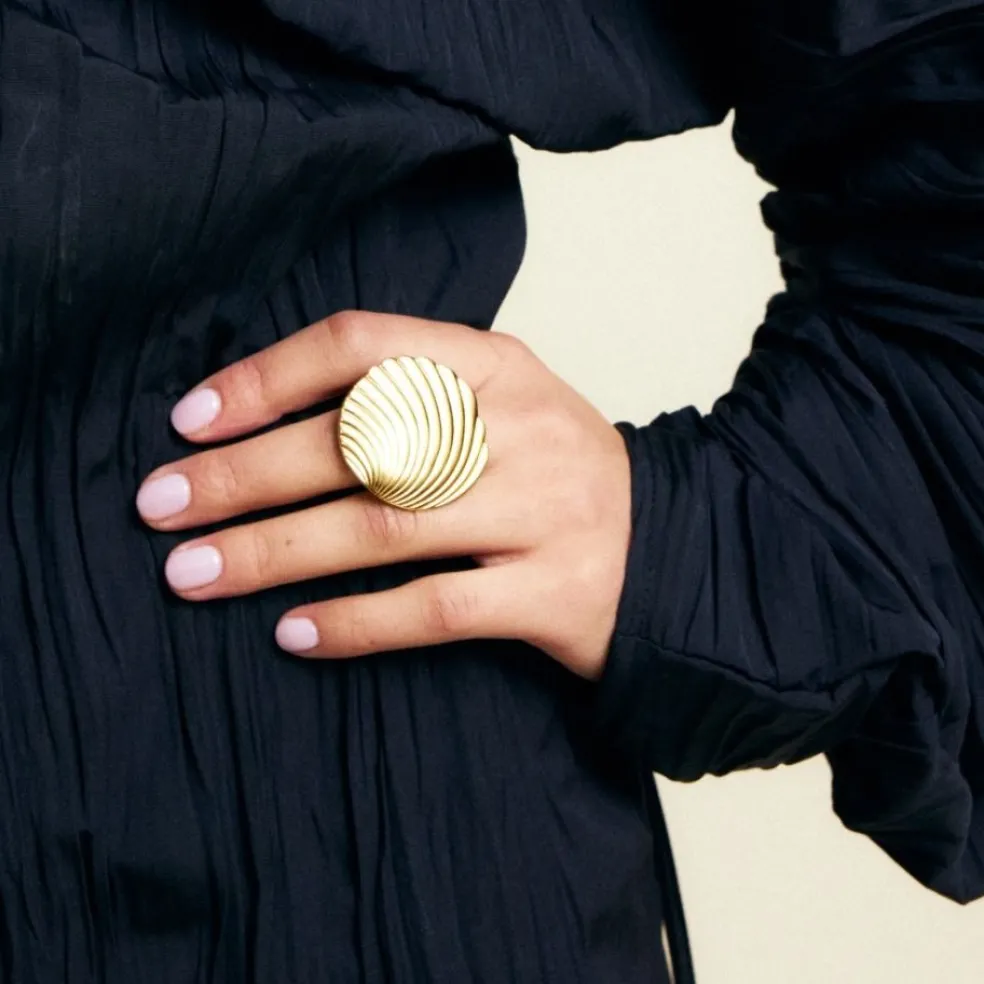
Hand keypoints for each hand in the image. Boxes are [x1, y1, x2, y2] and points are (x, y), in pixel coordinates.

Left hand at [136, 312, 631, 679]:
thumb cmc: (558, 473)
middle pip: (356, 443)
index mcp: (495, 365)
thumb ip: (409, 399)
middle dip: (242, 476)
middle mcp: (517, 428)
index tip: (191, 421)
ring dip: (274, 553)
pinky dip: (356, 623)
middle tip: (160, 509)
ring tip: (193, 575)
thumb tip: (268, 428)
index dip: (266, 378)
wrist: (678, 544)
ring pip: (382, 528)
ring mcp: (538, 511)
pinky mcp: (552, 593)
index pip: (363, 346)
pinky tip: (292, 633)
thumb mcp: (502, 404)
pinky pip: (434, 610)